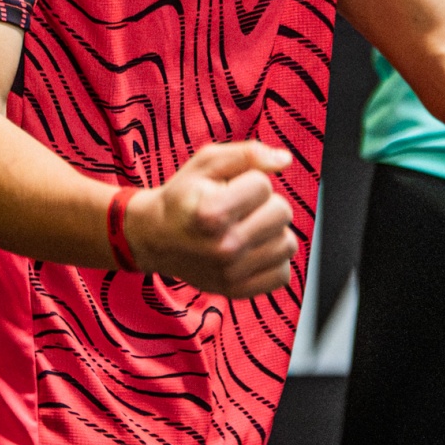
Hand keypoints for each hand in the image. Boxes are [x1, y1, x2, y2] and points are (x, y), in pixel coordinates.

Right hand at [122, 141, 298, 297]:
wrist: (156, 237)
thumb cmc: (184, 196)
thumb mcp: (206, 163)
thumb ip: (247, 154)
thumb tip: (285, 160)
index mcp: (212, 214)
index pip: (264, 185)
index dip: (250, 180)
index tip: (229, 189)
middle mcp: (224, 248)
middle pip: (282, 213)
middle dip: (266, 204)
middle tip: (241, 209)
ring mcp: (232, 274)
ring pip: (288, 244)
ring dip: (272, 232)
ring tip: (247, 228)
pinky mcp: (238, 291)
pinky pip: (282, 274)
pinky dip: (272, 260)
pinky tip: (252, 251)